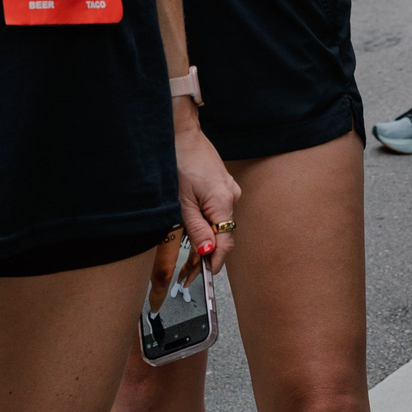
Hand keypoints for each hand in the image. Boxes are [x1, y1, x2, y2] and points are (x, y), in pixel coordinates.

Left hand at [174, 120, 240, 269]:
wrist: (182, 134)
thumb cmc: (179, 162)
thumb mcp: (181, 202)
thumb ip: (196, 229)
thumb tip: (207, 254)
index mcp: (223, 202)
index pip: (226, 242)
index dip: (215, 262)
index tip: (204, 277)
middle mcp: (232, 196)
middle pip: (222, 234)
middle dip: (206, 253)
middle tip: (187, 272)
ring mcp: (229, 189)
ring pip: (219, 222)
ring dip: (205, 236)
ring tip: (185, 249)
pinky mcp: (223, 184)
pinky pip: (217, 209)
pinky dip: (206, 220)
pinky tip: (192, 222)